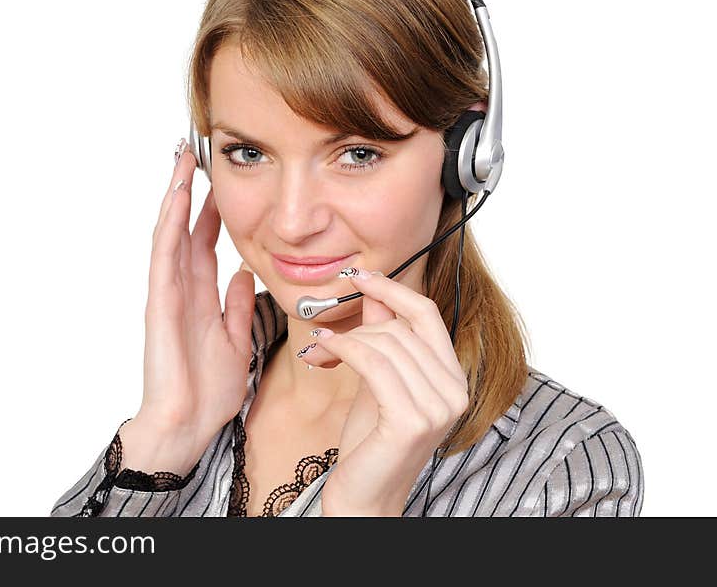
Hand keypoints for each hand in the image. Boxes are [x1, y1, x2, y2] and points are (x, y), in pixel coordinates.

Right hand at [137, 140, 256, 455]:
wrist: (187, 425)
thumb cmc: (207, 390)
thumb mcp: (236, 339)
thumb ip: (237, 306)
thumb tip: (245, 273)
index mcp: (201, 296)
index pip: (206, 243)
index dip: (213, 212)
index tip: (222, 182)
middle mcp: (182, 288)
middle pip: (185, 229)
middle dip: (190, 191)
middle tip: (196, 153)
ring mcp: (168, 293)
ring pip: (170, 234)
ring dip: (176, 196)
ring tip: (182, 160)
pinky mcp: (160, 303)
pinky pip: (164, 257)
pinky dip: (169, 227)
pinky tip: (175, 200)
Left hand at [298, 269, 468, 516]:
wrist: (364, 498)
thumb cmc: (369, 444)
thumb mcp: (376, 382)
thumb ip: (382, 341)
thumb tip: (376, 298)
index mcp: (451, 379)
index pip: (428, 315)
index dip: (394, 289)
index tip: (362, 275)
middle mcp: (454, 392)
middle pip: (401, 328)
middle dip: (357, 324)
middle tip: (323, 334)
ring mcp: (438, 407)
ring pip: (385, 343)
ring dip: (344, 339)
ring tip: (319, 348)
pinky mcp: (411, 420)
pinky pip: (373, 363)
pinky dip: (344, 348)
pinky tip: (323, 351)